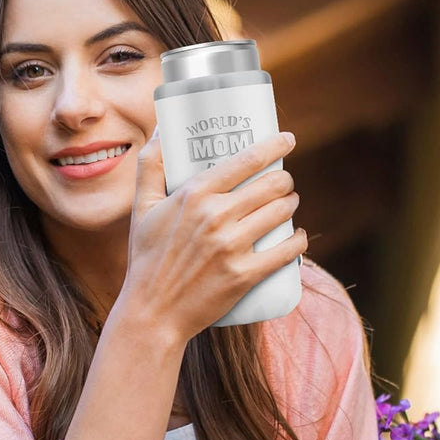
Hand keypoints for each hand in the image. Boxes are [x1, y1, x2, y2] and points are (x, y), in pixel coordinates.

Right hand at [120, 128, 307, 344]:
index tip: (287, 139)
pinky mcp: (244, 276)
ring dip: (291, 205)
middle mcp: (215, 217)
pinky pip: (286, 251)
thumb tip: (164, 126)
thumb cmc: (146, 258)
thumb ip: (150, 163)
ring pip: (283, 212)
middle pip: (272, 184)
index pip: (246, 159)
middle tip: (282, 184)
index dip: (275, 145)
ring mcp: (231, 247)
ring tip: (287, 206)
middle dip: (284, 180)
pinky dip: (297, 241)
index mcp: (193, 194)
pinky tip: (297, 236)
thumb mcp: (141, 208)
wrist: (152, 313)